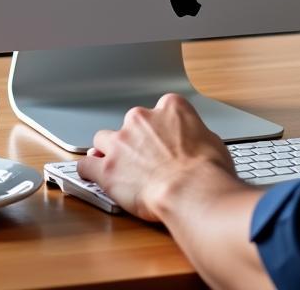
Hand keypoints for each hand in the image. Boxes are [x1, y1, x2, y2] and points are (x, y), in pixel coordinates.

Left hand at [77, 93, 240, 221]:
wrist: (192, 192)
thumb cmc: (207, 171)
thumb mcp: (212, 141)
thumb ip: (195, 136)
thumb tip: (195, 145)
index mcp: (170, 107)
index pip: (160, 109)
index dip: (162, 128)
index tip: (163, 140)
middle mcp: (142, 119)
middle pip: (130, 124)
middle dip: (135, 140)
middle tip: (146, 160)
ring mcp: (121, 142)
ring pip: (103, 140)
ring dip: (109, 153)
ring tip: (118, 169)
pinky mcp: (107, 168)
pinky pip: (86, 165)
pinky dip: (89, 171)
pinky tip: (92, 177)